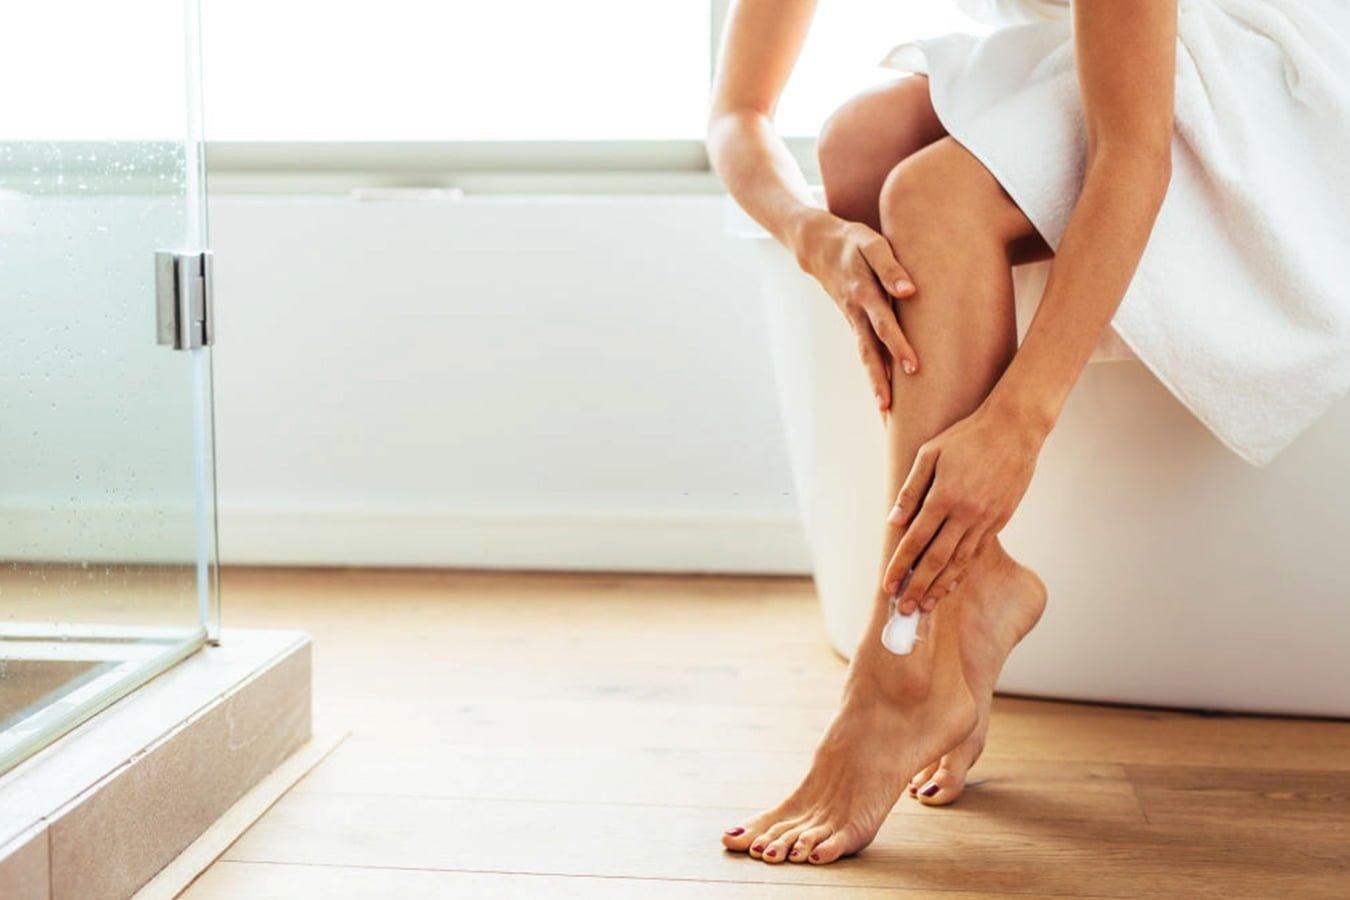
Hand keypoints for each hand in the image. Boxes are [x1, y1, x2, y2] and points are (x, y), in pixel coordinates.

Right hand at [792, 209, 917, 410]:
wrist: (817, 244)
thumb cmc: (852, 241)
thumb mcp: (871, 243)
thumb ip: (890, 266)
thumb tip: (909, 291)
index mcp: (864, 293)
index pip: (884, 324)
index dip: (898, 346)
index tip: (913, 368)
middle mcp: (856, 312)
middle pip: (869, 351)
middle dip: (880, 379)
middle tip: (888, 408)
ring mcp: (853, 319)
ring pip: (865, 356)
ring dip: (874, 382)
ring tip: (884, 412)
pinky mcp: (854, 322)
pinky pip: (865, 351)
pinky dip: (874, 372)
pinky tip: (884, 393)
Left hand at [882, 405, 1046, 612]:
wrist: (1014, 430)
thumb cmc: (966, 437)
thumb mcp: (930, 454)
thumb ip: (911, 489)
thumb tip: (893, 520)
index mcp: (944, 496)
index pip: (915, 540)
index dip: (899, 565)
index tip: (887, 585)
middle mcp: (965, 513)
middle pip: (937, 560)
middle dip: (917, 587)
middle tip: (904, 610)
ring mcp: (985, 519)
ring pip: (959, 562)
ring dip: (940, 586)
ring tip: (925, 606)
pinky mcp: (999, 520)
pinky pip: (976, 552)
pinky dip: (962, 571)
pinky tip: (951, 584)